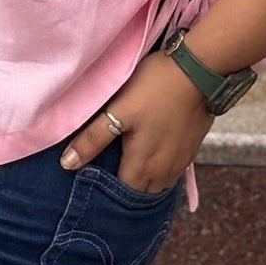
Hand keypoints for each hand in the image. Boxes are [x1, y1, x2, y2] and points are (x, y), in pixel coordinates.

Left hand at [59, 51, 213, 191]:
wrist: (198, 69)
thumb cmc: (154, 87)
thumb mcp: (118, 109)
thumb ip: (93, 139)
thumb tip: (67, 164)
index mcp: (143, 167)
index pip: (121, 194)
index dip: (106, 189)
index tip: (94, 179)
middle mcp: (164, 172)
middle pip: (140, 192)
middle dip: (125, 187)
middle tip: (109, 170)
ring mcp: (181, 162)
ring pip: (158, 184)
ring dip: (145, 179)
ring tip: (129, 163)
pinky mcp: (192, 149)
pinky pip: (172, 170)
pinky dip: (160, 168)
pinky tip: (152, 151)